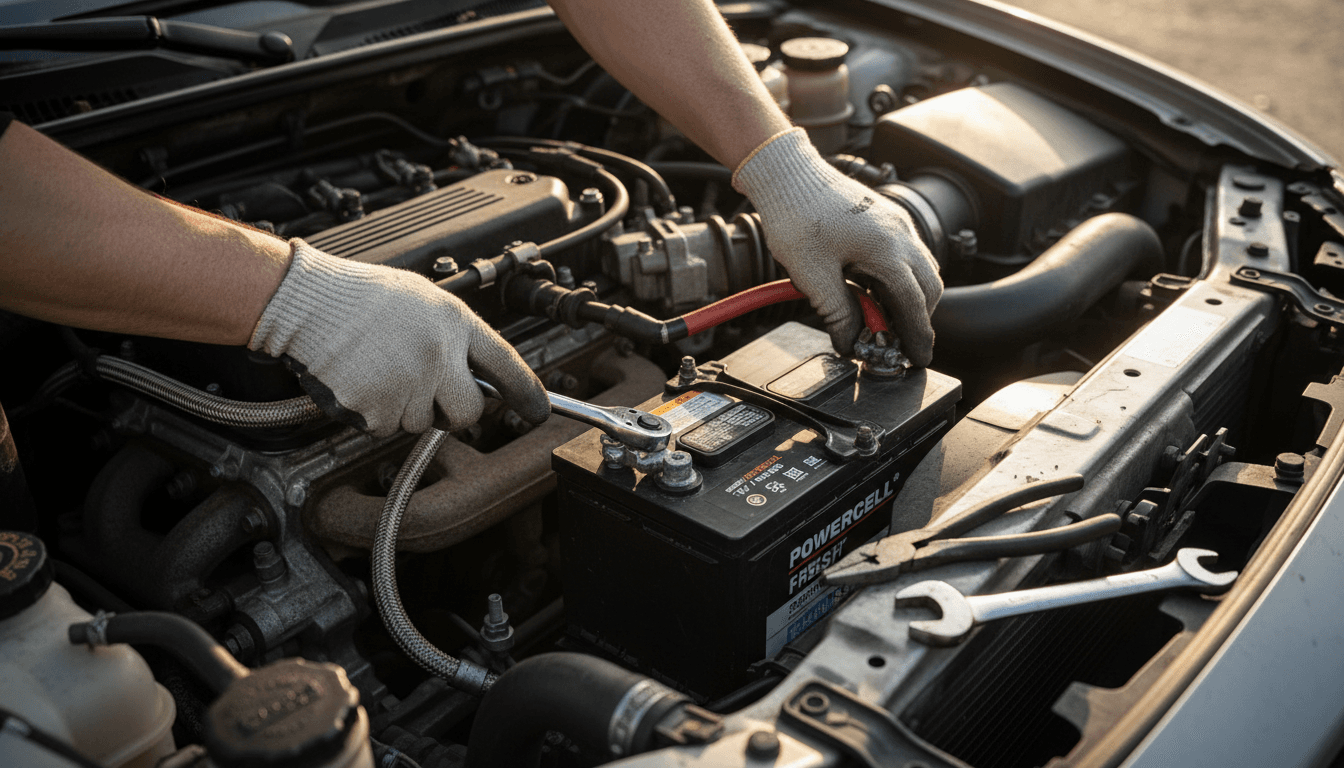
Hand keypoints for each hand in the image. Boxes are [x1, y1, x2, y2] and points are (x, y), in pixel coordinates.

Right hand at [249, 240, 548, 436]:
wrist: (307, 299)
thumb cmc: (359, 295)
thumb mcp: (423, 300)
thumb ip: (452, 335)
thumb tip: (472, 371)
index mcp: (453, 323)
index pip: (505, 363)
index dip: (526, 391)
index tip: (537, 410)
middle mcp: (437, 355)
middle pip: (467, 412)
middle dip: (452, 412)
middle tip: (427, 391)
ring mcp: (407, 384)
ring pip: (421, 423)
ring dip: (405, 408)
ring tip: (380, 369)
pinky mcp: (376, 407)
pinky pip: (385, 427)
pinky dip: (373, 413)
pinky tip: (361, 380)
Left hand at [732, 128, 942, 364]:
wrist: (786, 174)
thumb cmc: (795, 215)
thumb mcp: (812, 275)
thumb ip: (837, 313)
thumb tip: (850, 342)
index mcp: (886, 249)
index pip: (914, 303)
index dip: (917, 335)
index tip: (917, 358)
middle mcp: (900, 234)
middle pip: (927, 288)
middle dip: (918, 320)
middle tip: (900, 346)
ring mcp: (895, 223)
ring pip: (919, 270)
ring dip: (908, 299)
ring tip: (883, 322)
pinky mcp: (884, 219)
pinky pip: (905, 255)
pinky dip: (898, 280)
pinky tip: (874, 292)